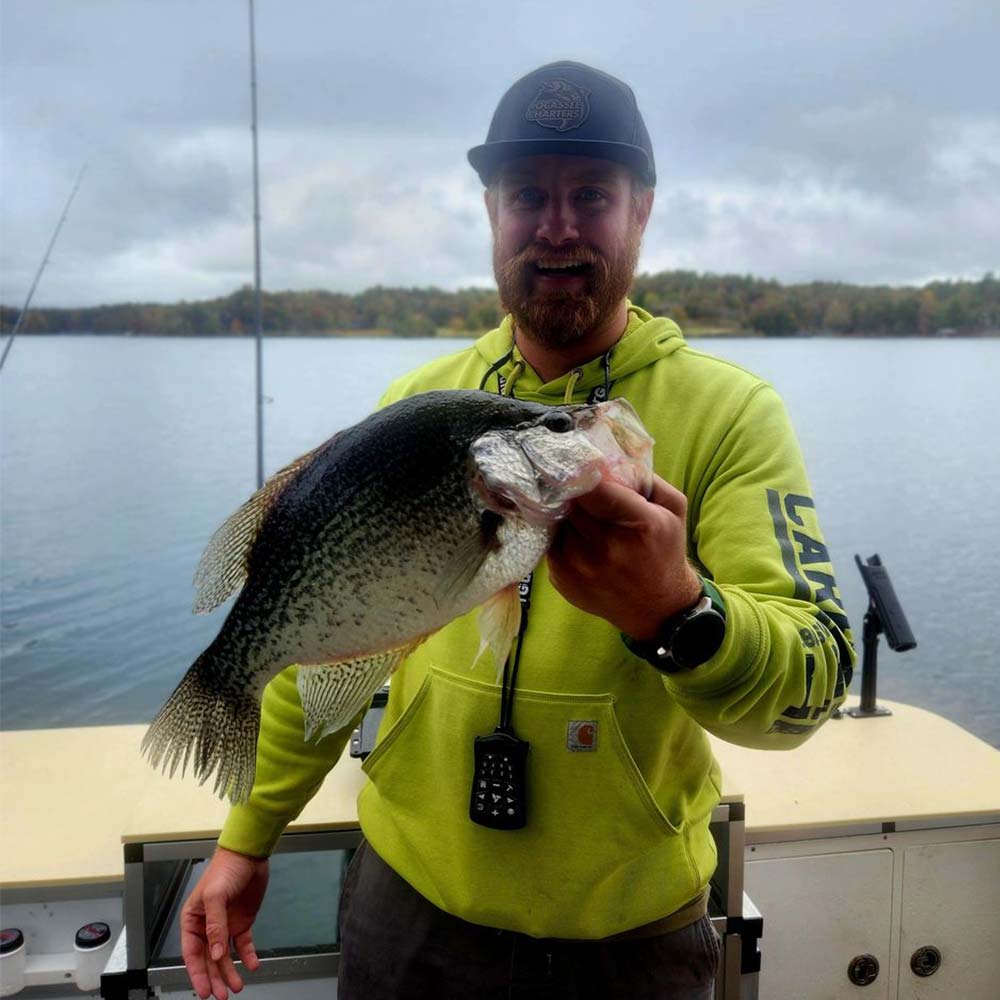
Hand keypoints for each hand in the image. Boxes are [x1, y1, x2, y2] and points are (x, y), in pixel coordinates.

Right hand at [181, 846, 269, 999]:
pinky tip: (252, 965)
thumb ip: (215, 927)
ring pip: (225, 956)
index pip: (192, 953)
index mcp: (193, 919)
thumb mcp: (215, 896)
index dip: (197, 973)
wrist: (249, 855)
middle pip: (209, 959)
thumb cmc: (225, 869)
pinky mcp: (242, 922)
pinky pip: (243, 944)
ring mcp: (226, 925)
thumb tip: (216, 954)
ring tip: (237, 987)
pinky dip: (248, 956)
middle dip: (215, 978)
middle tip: (222, 995)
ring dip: (230, 971)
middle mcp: (208, 925)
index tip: (203, 991)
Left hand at [547, 474, 702, 638]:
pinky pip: (551, 541)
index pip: (594, 488)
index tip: (583, 468)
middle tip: (583, 492)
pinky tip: (580, 540)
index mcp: (640, 525)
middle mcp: (607, 548)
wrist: (656, 608)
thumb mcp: (672, 508)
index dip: (585, 474)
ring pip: (558, 521)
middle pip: (572, 502)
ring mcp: (580, 567)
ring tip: (585, 519)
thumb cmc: (664, 551)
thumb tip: (607, 457)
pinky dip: (562, 535)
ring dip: (568, 515)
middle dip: (576, 493)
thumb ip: (644, 478)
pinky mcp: (561, 579)